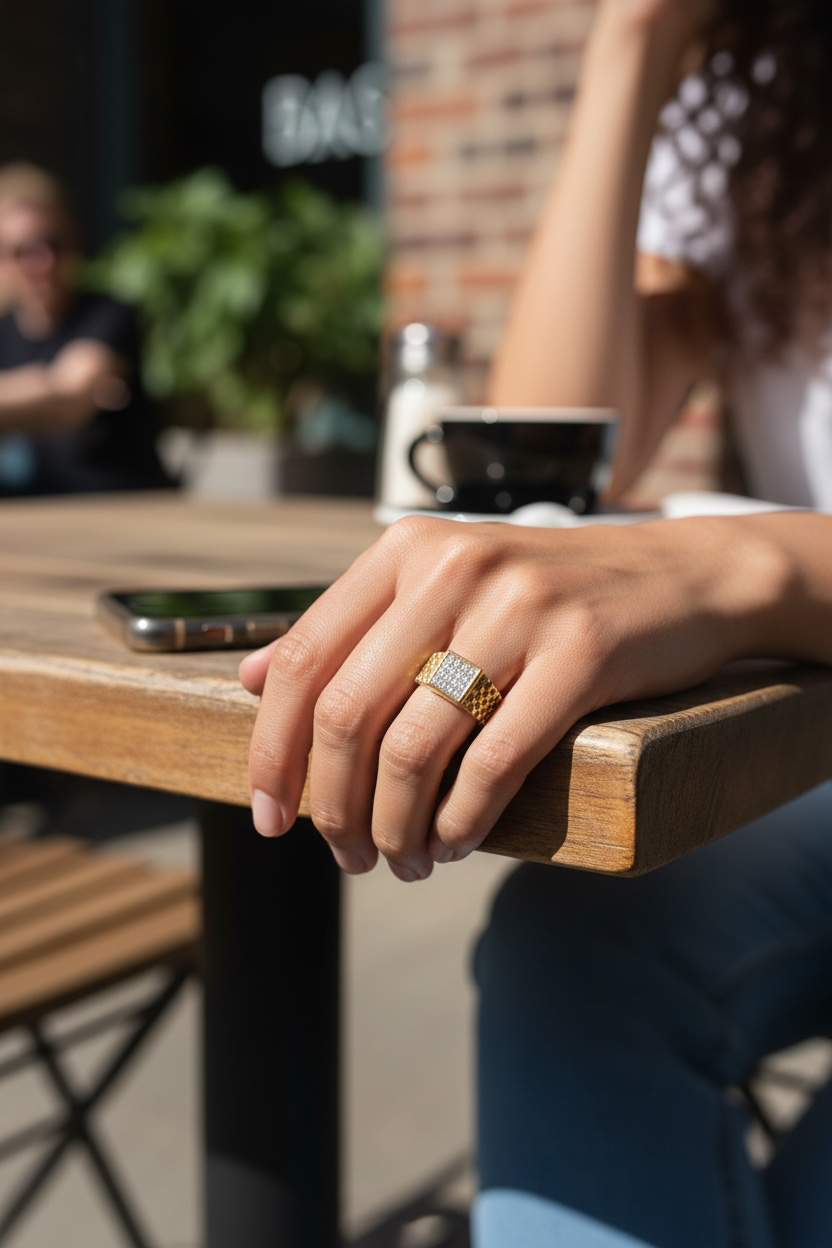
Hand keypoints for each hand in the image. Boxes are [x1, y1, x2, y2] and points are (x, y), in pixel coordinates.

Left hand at [241, 514, 770, 880]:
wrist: (679, 576)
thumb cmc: (547, 595)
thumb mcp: (442, 586)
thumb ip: (350, 627)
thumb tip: (249, 679)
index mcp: (405, 550)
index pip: (300, 660)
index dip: (271, 750)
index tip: (269, 816)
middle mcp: (453, 567)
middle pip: (345, 713)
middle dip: (331, 805)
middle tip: (344, 855)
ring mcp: (520, 606)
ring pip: (414, 747)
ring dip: (394, 827)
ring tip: (401, 861)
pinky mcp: (583, 652)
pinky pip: (494, 762)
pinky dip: (460, 821)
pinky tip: (452, 844)